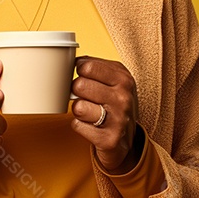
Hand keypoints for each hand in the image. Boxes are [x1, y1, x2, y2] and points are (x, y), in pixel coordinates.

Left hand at [70, 56, 141, 173]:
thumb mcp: (115, 80)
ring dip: (79, 110)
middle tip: (86, 97)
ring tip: (90, 112)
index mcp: (124, 79)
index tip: (85, 77)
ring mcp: (118, 119)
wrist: (127, 140)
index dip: (79, 71)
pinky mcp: (109, 139)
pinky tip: (91, 126)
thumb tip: (71, 58)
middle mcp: (123, 98)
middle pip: (79, 85)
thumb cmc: (116, 104)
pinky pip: (77, 125)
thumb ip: (96, 66)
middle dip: (77, 91)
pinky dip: (80, 126)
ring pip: (78, 107)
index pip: (87, 66)